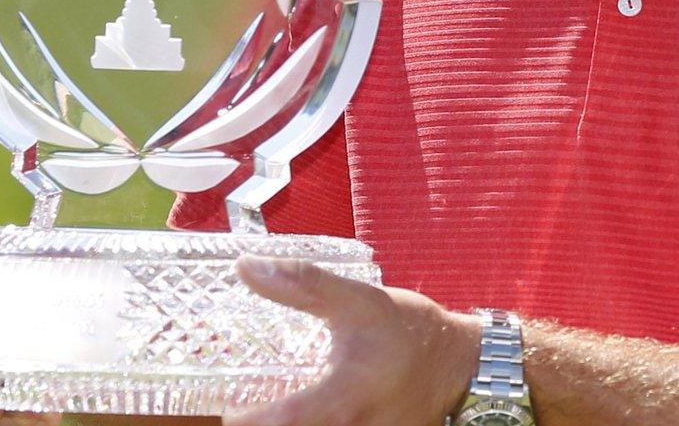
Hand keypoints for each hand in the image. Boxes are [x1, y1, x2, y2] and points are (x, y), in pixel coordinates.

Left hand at [225, 257, 481, 425]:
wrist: (462, 366)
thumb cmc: (410, 332)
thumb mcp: (359, 301)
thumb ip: (303, 285)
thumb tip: (248, 267)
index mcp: (342, 401)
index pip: (278, 424)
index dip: (243, 421)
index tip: (216, 411)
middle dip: (256, 425)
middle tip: (224, 411)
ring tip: (252, 413)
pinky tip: (289, 416)